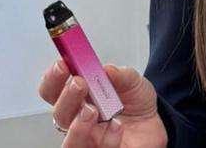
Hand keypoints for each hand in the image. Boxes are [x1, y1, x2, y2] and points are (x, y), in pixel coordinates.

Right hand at [38, 58, 167, 147]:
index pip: (53, 90)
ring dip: (78, 126)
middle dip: (66, 97)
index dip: (53, 78)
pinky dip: (108, 139)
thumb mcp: (133, 82)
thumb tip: (107, 69)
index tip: (62, 65)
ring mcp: (90, 139)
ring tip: (92, 110)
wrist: (152, 122)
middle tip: (79, 83)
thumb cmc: (135, 102)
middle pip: (59, 114)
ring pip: (70, 141)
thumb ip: (121, 75)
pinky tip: (117, 125)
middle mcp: (79, 120)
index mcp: (79, 98)